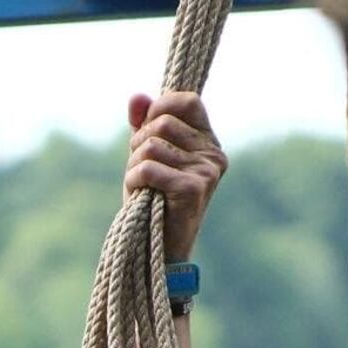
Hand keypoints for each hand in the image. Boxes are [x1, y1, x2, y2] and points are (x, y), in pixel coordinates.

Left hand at [122, 90, 226, 262]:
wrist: (160, 250)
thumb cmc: (153, 201)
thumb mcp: (148, 157)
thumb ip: (144, 125)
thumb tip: (136, 97)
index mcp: (208, 141)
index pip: (188, 101)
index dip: (160, 108)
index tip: (146, 130)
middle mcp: (214, 153)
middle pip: (162, 123)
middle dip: (138, 143)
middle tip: (138, 168)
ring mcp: (207, 171)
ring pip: (151, 146)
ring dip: (133, 166)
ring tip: (140, 185)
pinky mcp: (194, 189)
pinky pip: (148, 169)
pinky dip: (134, 181)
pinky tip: (140, 195)